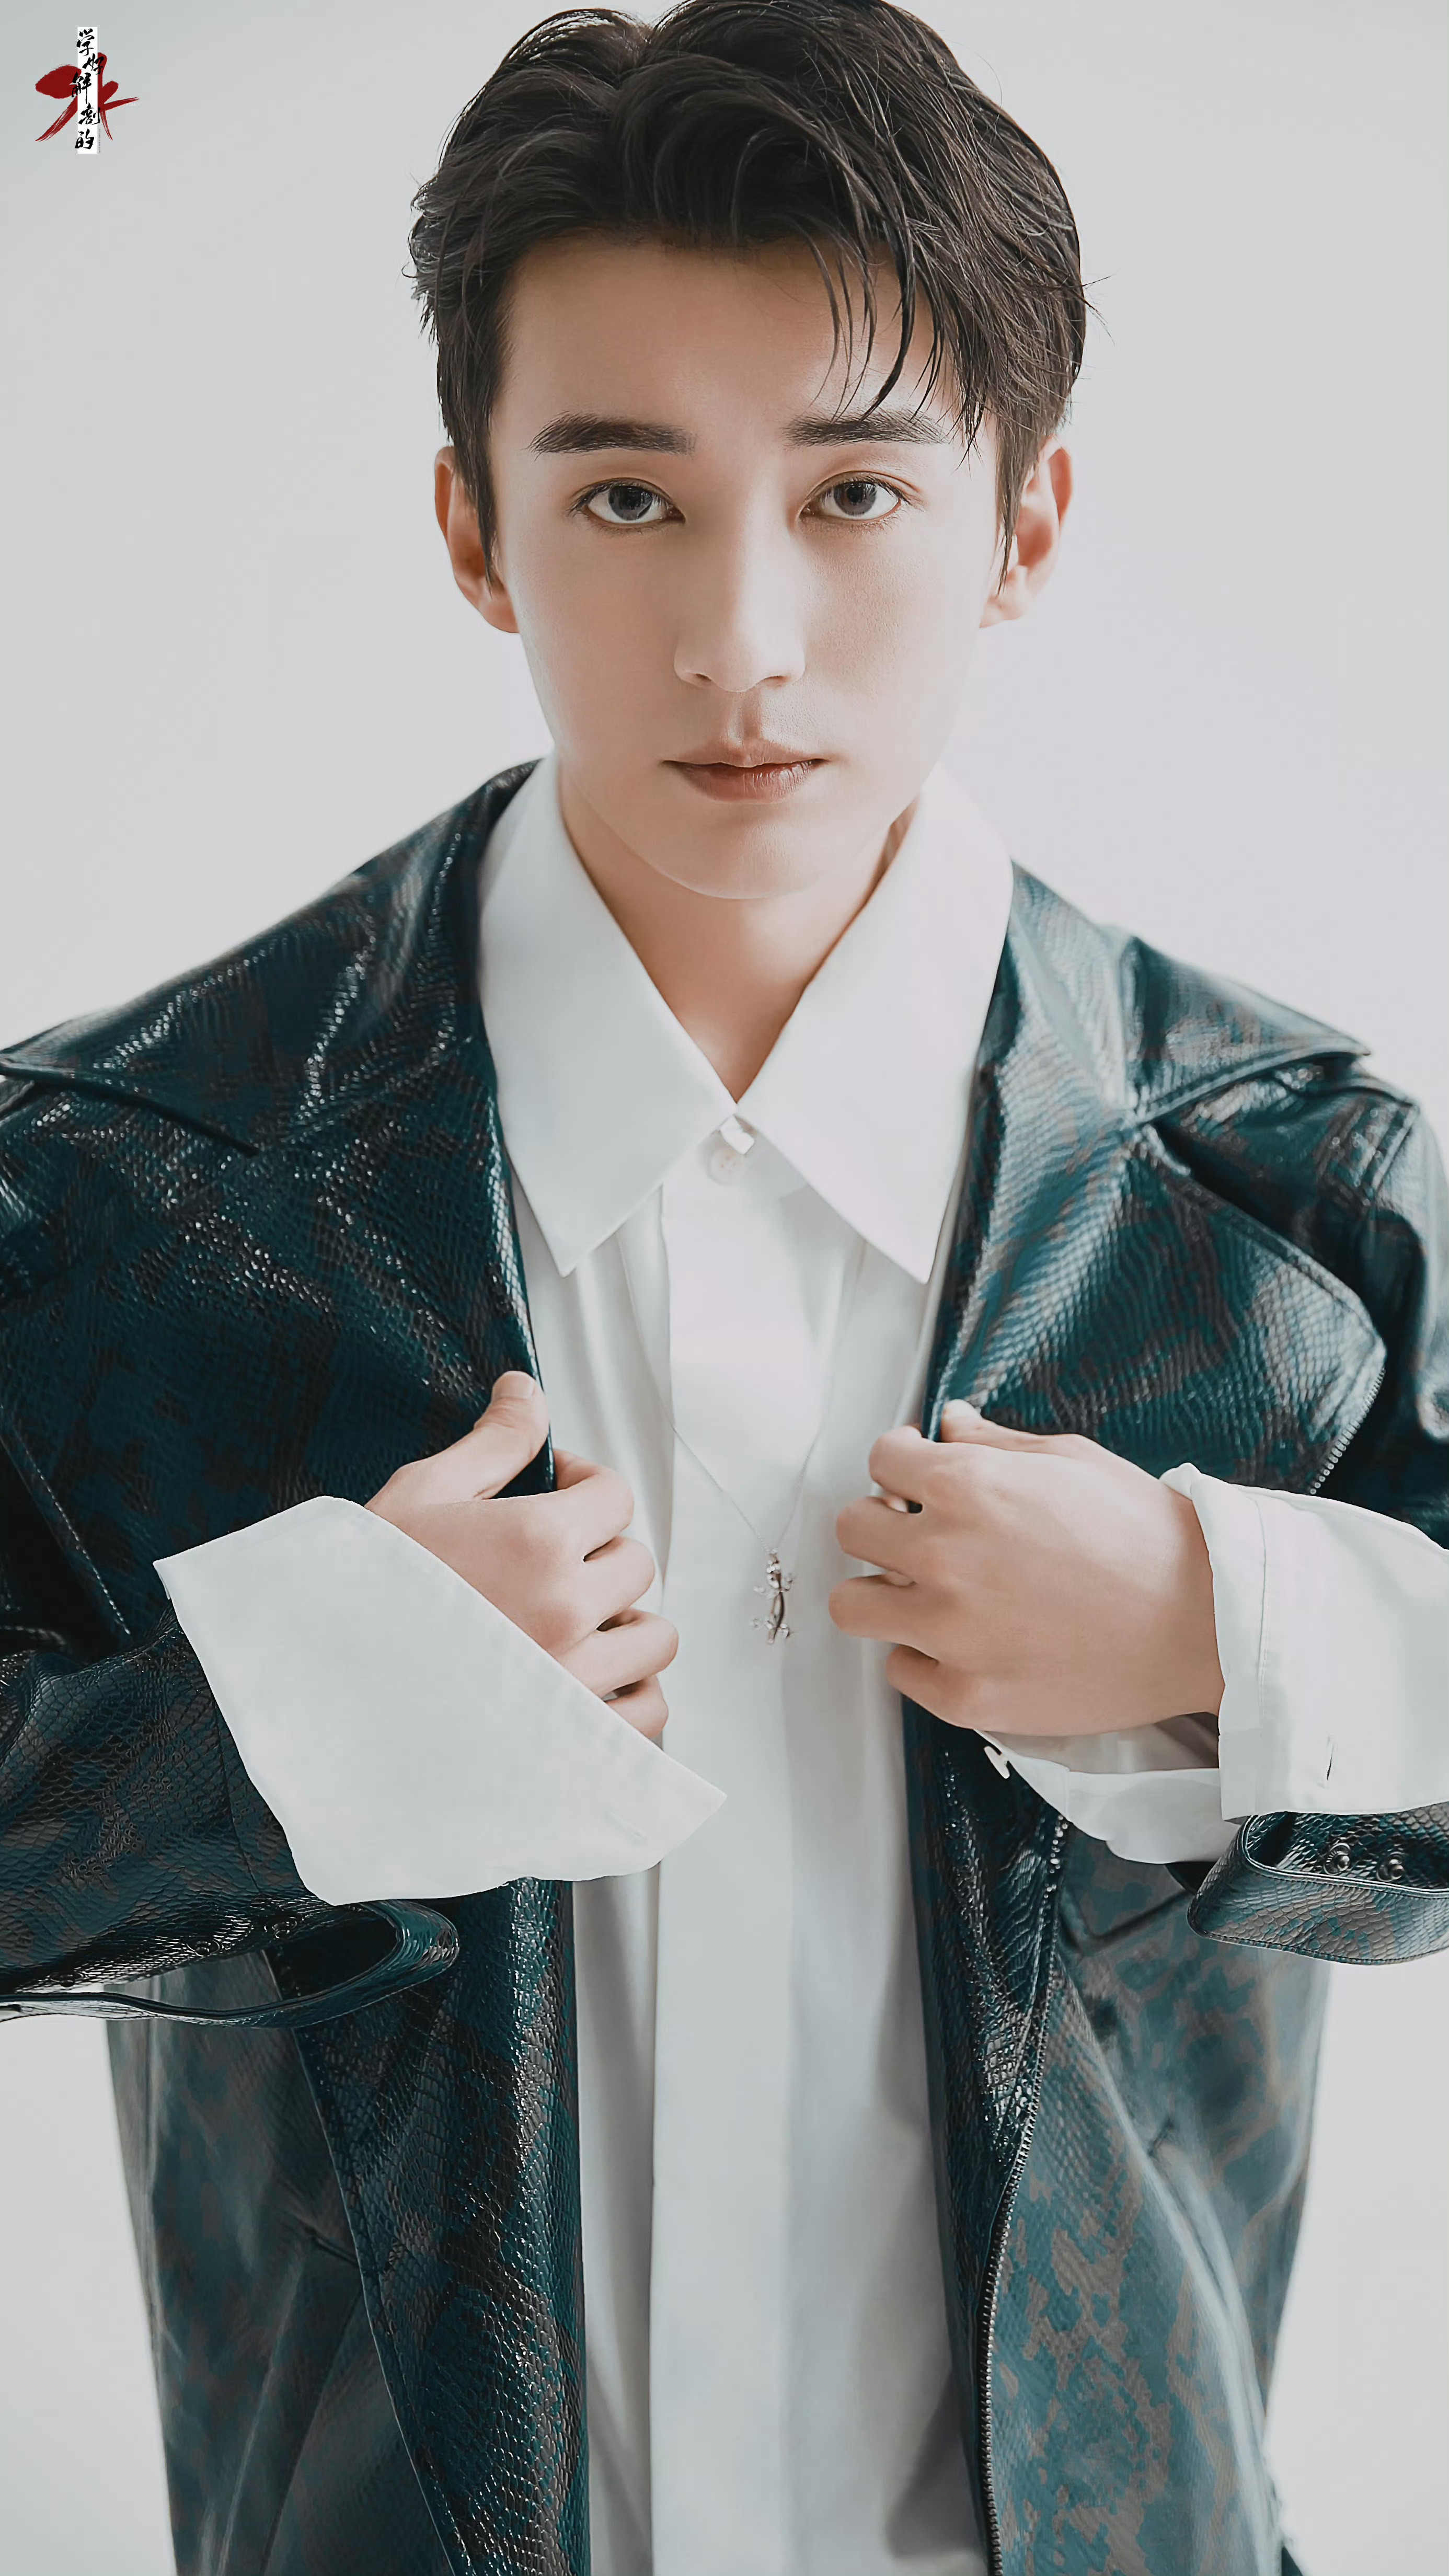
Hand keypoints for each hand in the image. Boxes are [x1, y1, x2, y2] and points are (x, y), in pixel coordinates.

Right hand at [367, 1372, 676, 1739]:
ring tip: (574, 1624)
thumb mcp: (419, 1498)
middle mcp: (567, 1609)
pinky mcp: (573, 1741)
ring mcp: (575, 1681)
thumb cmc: (360, 1596)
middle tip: (550, 1562)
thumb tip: (526, 1389)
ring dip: (624, 1626)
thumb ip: (491, 1443)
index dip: (583, 1486)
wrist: (320, 1694)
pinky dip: (630, 1697)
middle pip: (637, 1563)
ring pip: (654, 1639)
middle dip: (599, 1553)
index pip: (614, 1495)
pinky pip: (646, 1714)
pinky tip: (588, 1682)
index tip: (554, 1495)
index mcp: (537, 1541)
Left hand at [829, 1402, 1223, 1738]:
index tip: (918, 1477)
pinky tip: (965, 1643)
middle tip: (918, 1532)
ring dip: (882, 1591)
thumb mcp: (1071, 1461)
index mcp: (969, 1486)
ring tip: (926, 1591)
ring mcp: (951, 1633)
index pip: (880, 1458)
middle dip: (882, 1520)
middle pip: (851, 1527)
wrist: (1205, 1622)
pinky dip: (923, 1656)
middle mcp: (946, 1557)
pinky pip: (900, 1670)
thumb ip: (994, 1442)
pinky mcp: (967, 1697)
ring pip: (853, 1605)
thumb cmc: (1148, 1536)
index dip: (901, 1462)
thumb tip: (947, 1423)